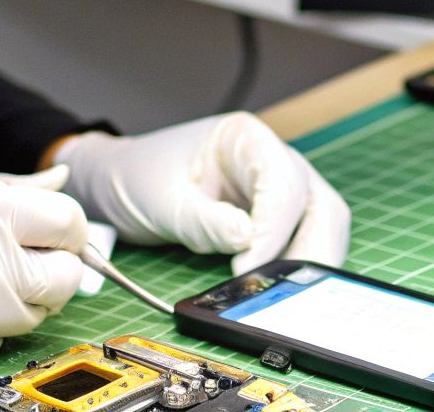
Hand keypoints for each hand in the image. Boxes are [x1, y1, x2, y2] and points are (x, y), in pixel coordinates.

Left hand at [56, 113, 349, 273]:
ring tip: (284, 294)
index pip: (282, 182)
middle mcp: (269, 159)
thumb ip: (206, 222)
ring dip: (307, 260)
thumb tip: (248, 242)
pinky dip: (292, 266)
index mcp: (245, 138)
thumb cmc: (137, 177)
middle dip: (312, 247)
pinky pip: (296, 241)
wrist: (116, 184)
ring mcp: (272, 189)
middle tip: (291, 289)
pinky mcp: (268, 218)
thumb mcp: (163, 201)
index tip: (249, 266)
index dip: (274, 228)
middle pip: (317, 203)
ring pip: (317, 223)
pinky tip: (276, 289)